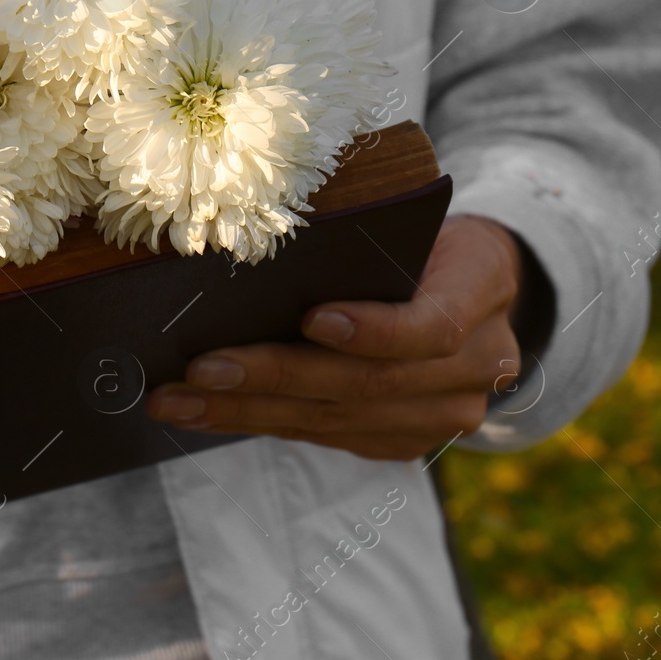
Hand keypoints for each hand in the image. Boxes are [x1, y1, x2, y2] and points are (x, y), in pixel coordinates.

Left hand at [148, 215, 524, 460]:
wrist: (471, 285)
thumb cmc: (421, 236)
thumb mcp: (411, 219)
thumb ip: (362, 243)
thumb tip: (253, 254)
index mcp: (481, 291)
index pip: (433, 328)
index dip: (374, 331)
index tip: (311, 320)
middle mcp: (476, 367)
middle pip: (366, 383)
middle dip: (273, 379)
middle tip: (199, 373)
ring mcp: (442, 415)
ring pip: (336, 419)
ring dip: (246, 413)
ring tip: (179, 402)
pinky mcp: (404, 440)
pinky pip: (326, 435)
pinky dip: (260, 422)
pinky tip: (206, 413)